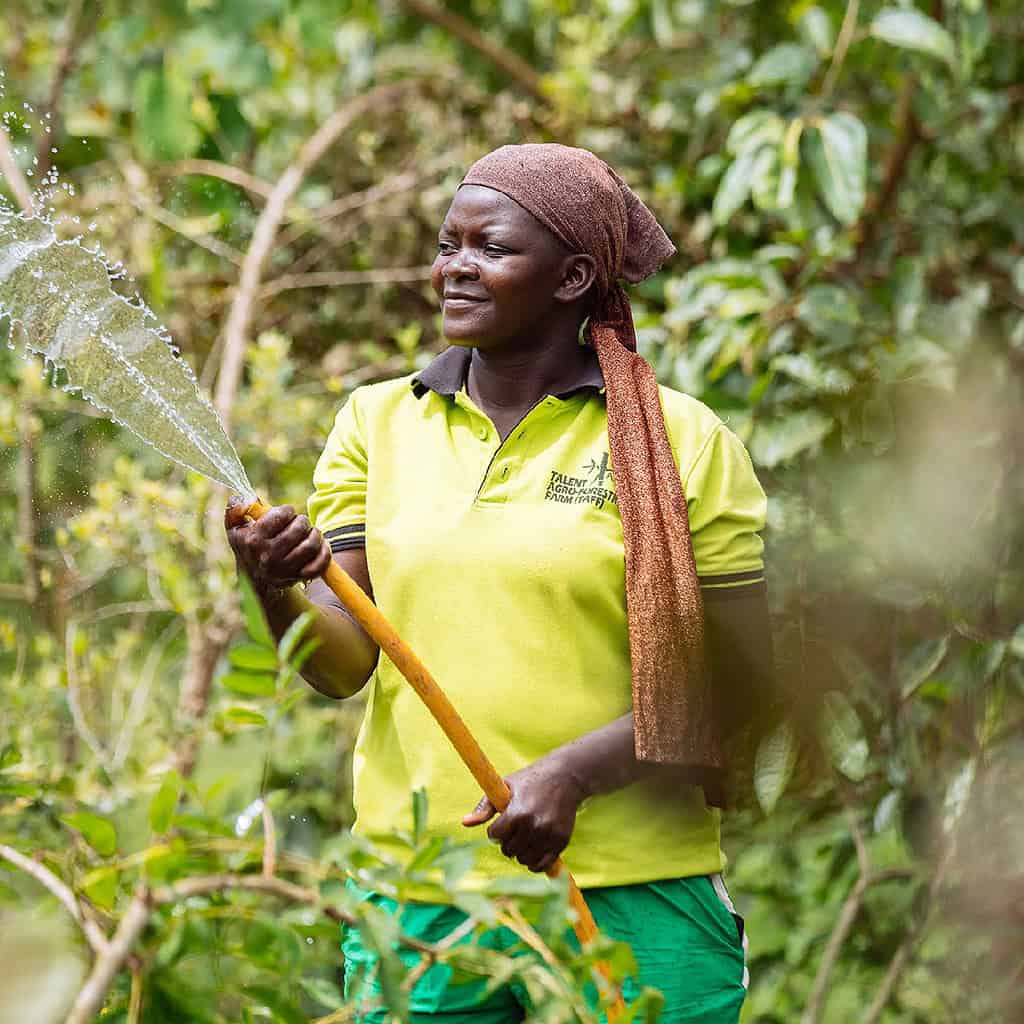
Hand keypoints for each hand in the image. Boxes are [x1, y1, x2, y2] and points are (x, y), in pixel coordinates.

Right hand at [225, 498, 331, 592]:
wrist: (255, 580)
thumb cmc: (248, 547)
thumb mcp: (235, 528)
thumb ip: (236, 509)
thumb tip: (249, 498)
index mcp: (254, 540)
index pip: (280, 516)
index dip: (287, 510)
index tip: (286, 513)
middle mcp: (269, 556)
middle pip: (298, 529)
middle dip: (302, 521)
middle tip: (299, 523)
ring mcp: (285, 569)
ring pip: (311, 545)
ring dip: (315, 534)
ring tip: (310, 532)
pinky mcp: (298, 577)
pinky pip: (319, 564)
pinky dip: (325, 552)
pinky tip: (320, 545)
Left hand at [462, 757, 587, 873]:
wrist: (565, 777)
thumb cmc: (529, 781)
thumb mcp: (505, 787)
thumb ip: (484, 807)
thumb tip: (465, 823)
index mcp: (518, 812)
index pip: (495, 836)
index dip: (495, 830)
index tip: (501, 822)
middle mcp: (534, 826)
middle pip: (509, 851)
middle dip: (508, 841)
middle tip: (515, 828)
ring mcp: (549, 835)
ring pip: (524, 860)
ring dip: (520, 852)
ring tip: (524, 836)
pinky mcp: (561, 842)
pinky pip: (541, 865)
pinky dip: (534, 862)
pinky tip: (533, 848)